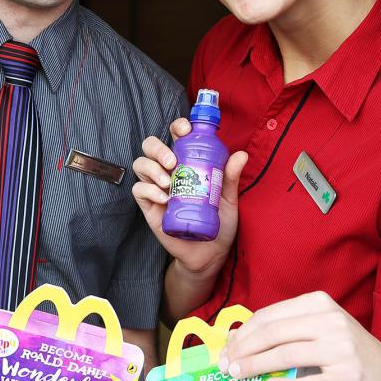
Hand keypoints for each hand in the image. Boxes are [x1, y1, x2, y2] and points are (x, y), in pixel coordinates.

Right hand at [132, 118, 247, 275]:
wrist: (210, 253)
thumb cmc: (219, 223)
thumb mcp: (228, 198)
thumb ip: (230, 177)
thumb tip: (241, 155)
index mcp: (187, 163)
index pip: (175, 137)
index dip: (177, 127)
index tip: (185, 130)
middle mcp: (169, 172)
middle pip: (151, 146)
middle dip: (158, 148)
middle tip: (173, 161)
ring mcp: (157, 188)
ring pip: (141, 165)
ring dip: (152, 168)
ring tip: (169, 182)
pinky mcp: (149, 207)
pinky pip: (139, 190)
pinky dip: (149, 190)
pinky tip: (164, 197)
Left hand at [219, 291, 380, 380]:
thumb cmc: (341, 351)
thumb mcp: (316, 329)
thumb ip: (283, 330)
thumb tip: (235, 341)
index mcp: (318, 303)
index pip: (270, 315)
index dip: (244, 333)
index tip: (227, 350)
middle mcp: (331, 321)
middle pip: (274, 333)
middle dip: (245, 350)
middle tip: (227, 366)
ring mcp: (341, 348)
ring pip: (287, 355)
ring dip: (257, 366)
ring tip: (239, 376)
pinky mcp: (348, 375)